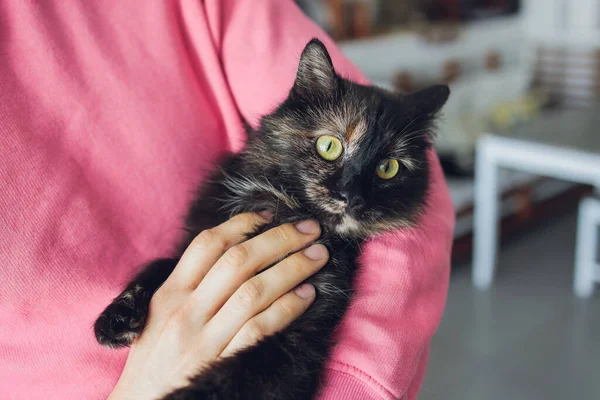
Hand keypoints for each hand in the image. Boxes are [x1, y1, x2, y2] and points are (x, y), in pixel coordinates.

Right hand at [108, 213, 327, 399]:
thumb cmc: (152, 359)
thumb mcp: (158, 315)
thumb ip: (188, 284)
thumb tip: (233, 250)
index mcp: (169, 294)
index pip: (207, 245)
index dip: (242, 224)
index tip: (269, 215)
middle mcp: (186, 312)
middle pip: (238, 261)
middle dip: (279, 239)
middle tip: (310, 229)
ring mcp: (204, 340)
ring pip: (254, 291)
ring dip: (292, 269)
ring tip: (318, 256)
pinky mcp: (222, 365)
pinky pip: (260, 329)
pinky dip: (287, 308)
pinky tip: (307, 295)